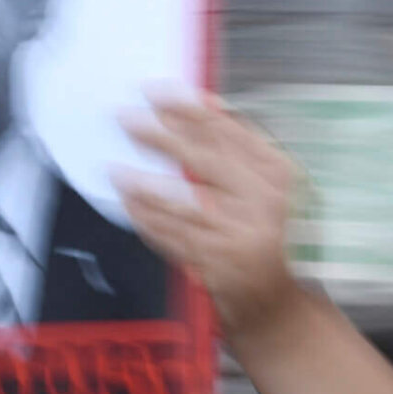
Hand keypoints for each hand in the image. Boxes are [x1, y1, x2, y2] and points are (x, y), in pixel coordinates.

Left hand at [114, 88, 304, 337]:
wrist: (275, 301)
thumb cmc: (263, 236)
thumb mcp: (262, 188)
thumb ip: (235, 150)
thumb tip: (199, 105)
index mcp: (276, 173)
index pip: (228, 131)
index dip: (189, 109)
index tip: (157, 91)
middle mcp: (263, 200)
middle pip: (205, 160)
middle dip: (161, 136)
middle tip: (126, 118)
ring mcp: (242, 233)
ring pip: (184, 201)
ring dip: (145, 183)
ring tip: (116, 169)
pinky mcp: (219, 262)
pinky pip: (174, 235)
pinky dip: (148, 219)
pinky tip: (129, 204)